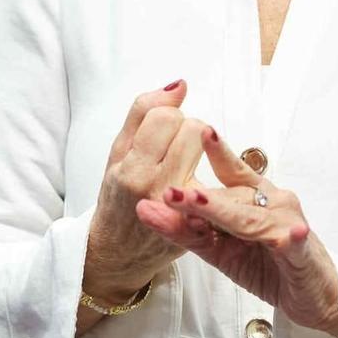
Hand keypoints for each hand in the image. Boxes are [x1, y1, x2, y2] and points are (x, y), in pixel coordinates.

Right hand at [81, 81, 206, 326]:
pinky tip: (202, 186)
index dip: (168, 115)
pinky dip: (214, 177)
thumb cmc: (117, 196)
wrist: (120, 252)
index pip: (166, 116)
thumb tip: (180, 84)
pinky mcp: (200, 224)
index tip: (161, 129)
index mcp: (130, 169)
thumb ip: (144, 113)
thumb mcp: (117, 152)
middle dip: (188, 130)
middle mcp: (156, 189)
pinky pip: (220, 182)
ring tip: (187, 163)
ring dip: (204, 152)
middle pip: (194, 130)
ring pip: (211, 152)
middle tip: (176, 146)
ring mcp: (182, 210)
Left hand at [136, 128, 337, 337]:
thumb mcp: (220, 250)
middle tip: (171, 193)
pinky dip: (293, 238)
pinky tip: (292, 234)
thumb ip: (188, 231)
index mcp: (254, 198)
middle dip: (201, 198)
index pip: (232, 172)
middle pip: (233, 198)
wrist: (311, 297)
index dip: (217, 153)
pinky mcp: (304, 252)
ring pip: (253, 218)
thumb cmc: (268, 267)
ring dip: (228, 212)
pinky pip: (295, 243)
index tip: (201, 131)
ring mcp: (289, 224)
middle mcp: (273, 202)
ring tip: (201, 205)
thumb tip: (145, 209)